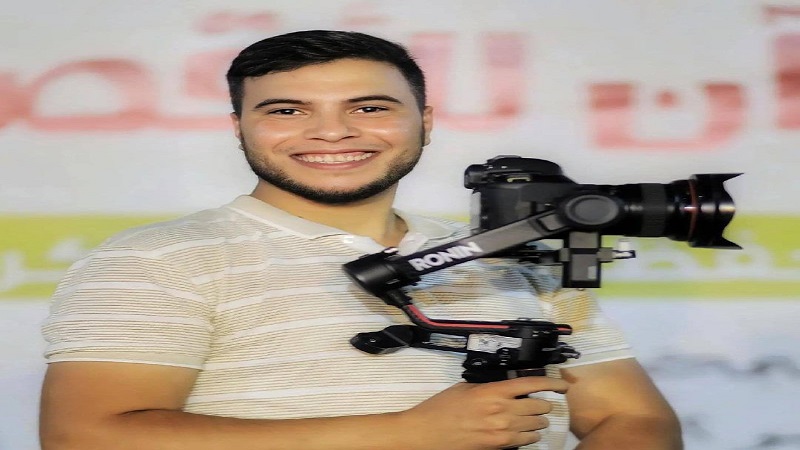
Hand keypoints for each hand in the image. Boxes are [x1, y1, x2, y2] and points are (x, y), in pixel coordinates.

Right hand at [399, 376, 568, 449]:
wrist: (426, 433)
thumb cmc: (440, 409)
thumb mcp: (465, 388)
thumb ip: (489, 387)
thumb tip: (507, 387)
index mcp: (493, 392)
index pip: (533, 384)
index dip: (553, 383)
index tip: (563, 385)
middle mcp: (502, 411)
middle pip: (540, 406)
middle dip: (543, 403)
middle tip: (540, 402)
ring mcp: (503, 432)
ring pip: (537, 426)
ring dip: (538, 420)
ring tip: (532, 417)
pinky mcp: (500, 447)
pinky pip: (526, 441)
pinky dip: (529, 435)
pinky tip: (523, 431)